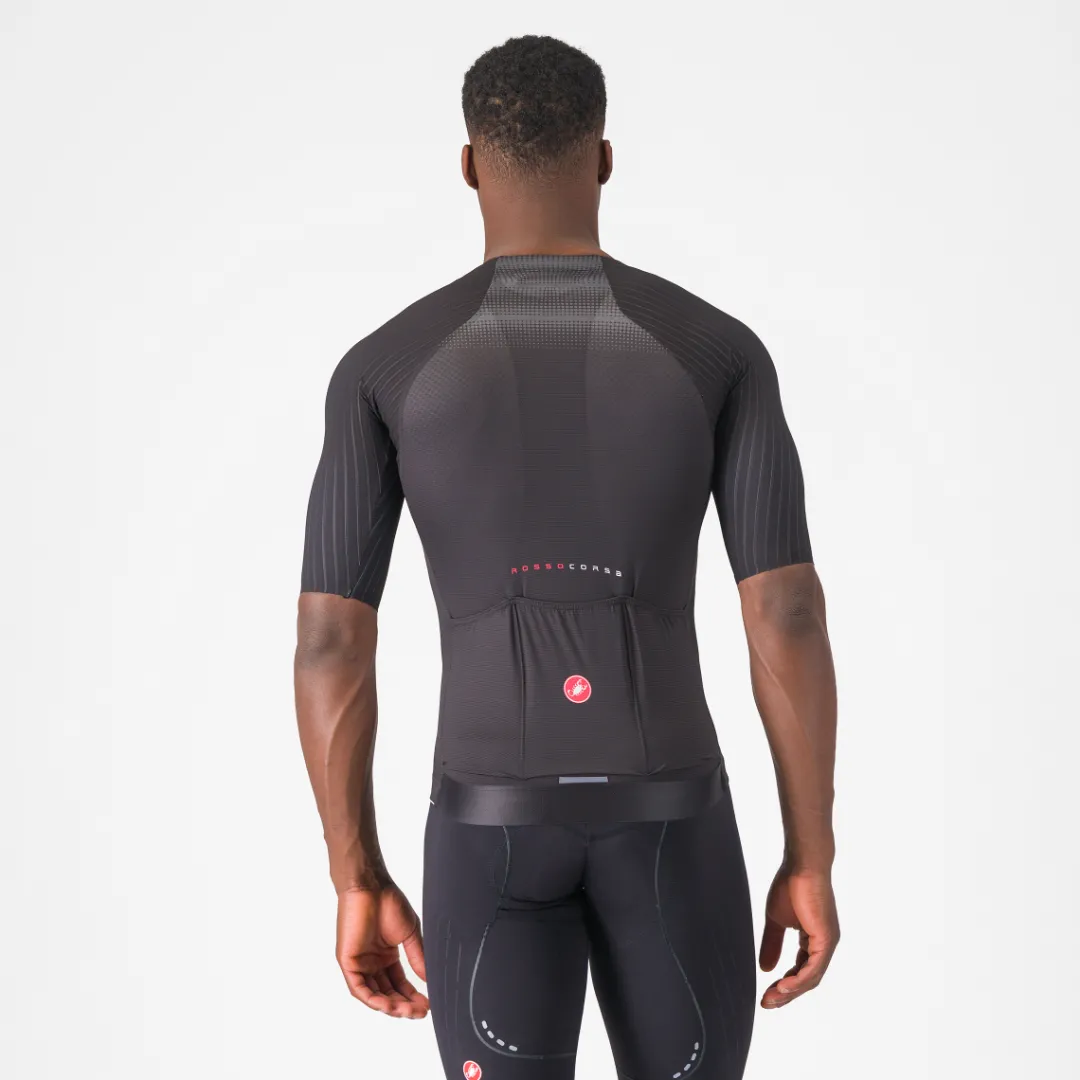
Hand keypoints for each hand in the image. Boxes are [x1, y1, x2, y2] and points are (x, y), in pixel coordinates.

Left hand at [336, 883, 428, 1017]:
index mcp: (387, 955)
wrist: (371, 887)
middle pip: (388, 993)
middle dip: (404, 1005)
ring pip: (374, 995)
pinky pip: (359, 988)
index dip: (412, 996)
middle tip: (420, 1011)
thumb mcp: (410, 934)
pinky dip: (373, 999)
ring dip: (390, 1006)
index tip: (427, 1005)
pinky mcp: (348, 962)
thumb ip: (417, 957)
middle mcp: (373, 962)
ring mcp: (360, 963)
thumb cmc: (389, 903)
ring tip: (407, 1011)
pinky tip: (388, 1005)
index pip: (400, 984)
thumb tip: (429, 979)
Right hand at [758, 866, 839, 1008]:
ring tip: (771, 998)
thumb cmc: (790, 885)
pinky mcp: (826, 939)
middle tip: (766, 1003)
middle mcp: (823, 945)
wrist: (802, 865)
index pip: (800, 970)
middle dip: (785, 994)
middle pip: (806, 979)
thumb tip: (765, 968)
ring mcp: (827, 943)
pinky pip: (813, 968)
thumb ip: (772, 943)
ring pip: (810, 978)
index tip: (765, 994)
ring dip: (790, 991)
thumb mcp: (776, 920)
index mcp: (813, 940)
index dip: (783, 984)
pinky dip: (798, 980)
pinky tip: (783, 986)